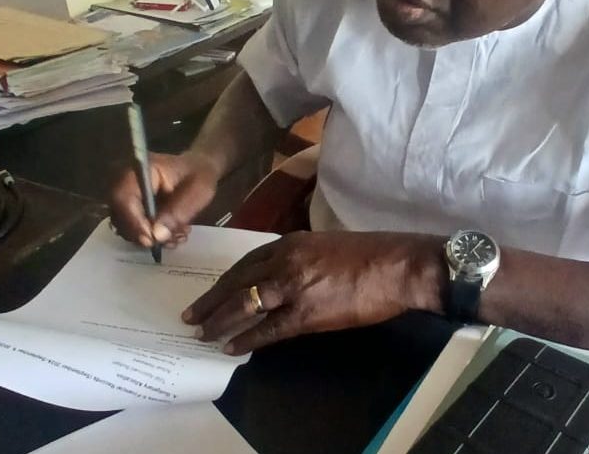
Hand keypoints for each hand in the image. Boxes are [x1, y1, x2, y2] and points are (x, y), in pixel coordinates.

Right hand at [110, 150, 219, 248]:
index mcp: (139, 170)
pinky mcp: (131, 209)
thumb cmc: (198, 174)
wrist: (197, 169)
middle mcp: (125, 183)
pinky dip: (152, 236)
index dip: (133, 221)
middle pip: (119, 215)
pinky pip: (134, 229)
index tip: (151, 239)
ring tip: (178, 235)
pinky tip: (173, 234)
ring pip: (126, 226)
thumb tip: (157, 235)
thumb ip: (180, 210)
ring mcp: (126, 197)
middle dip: (145, 234)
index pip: (123, 197)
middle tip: (171, 239)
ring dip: (152, 237)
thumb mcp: (198, 190)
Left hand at [182, 231, 445, 354]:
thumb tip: (283, 279)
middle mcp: (285, 260)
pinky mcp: (307, 312)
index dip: (225, 280)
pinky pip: (268, 328)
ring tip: (203, 333)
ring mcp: (294, 286)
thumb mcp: (325, 245)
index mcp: (290, 242)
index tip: (210, 292)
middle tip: (191, 315)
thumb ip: (300, 258)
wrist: (397, 265)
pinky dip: (248, 338)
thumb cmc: (369, 254)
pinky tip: (233, 347)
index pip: (246, 262)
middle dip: (211, 300)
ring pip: (244, 304)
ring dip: (220, 320)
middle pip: (237, 281)